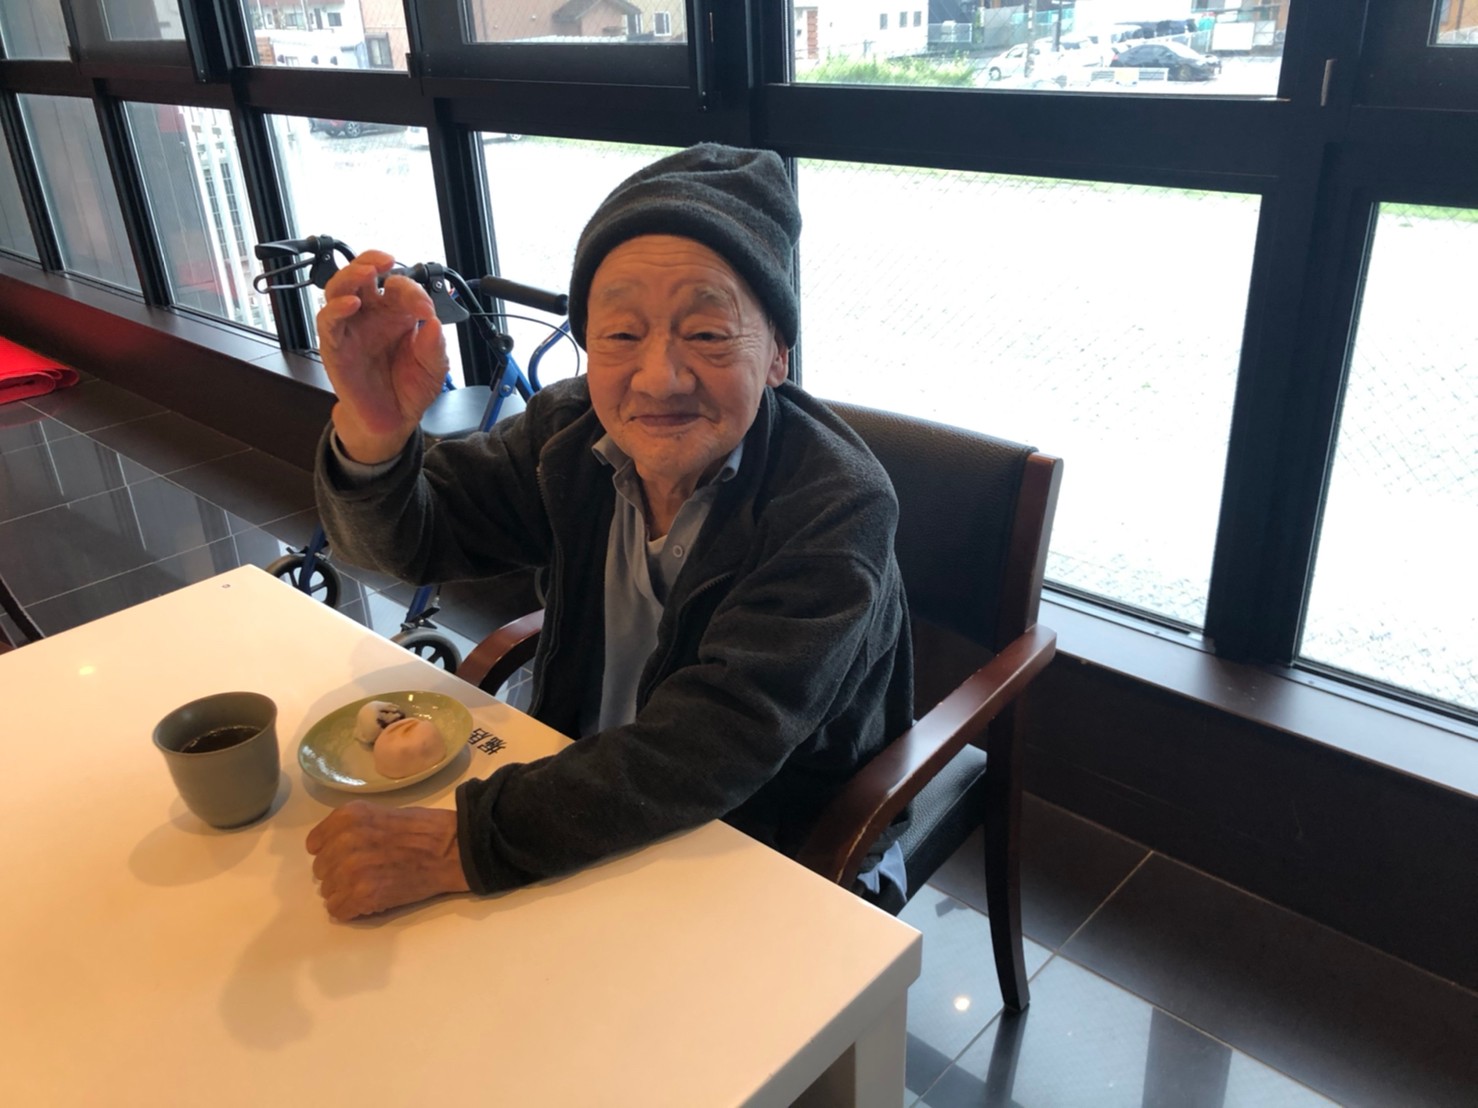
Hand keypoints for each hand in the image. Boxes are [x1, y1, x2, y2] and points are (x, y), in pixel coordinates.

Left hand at [305, 800, 469, 920]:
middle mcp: (344, 841)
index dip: (331, 853)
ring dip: (347, 893)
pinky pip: (338, 910)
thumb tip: (330, 851)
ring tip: (373, 886)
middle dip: (340, 874)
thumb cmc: (422, 831)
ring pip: (328, 892)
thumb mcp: (378, 814)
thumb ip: (350, 829)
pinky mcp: (364, 894)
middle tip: (367, 872)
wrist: (452, 849)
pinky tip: (372, 900)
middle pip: (321, 871)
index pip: (315, 844)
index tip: (348, 856)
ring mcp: (352, 869)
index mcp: (347, 817)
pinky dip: (353, 910)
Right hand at [316, 249, 449, 463]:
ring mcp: (351, 329)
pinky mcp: (334, 346)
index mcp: (396, 314)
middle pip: (361, 275)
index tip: (425, 308)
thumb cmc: (409, 389)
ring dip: (351, 275)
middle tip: (385, 260)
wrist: (392, 420)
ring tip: (367, 272)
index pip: (398, 286)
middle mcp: (371, 316)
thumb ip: (435, 346)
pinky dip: (337, 308)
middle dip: (371, 260)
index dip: (412, 290)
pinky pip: (328, 321)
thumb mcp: (434, 368)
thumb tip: (434, 323)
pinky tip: (353, 303)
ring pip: (339, 290)